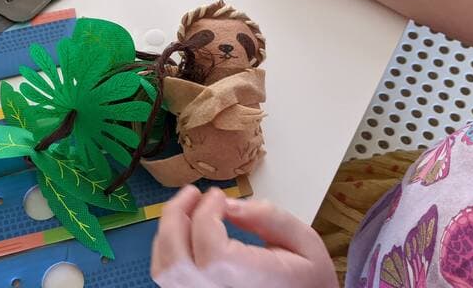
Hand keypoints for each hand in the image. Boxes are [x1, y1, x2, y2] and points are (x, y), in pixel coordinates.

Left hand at [151, 186, 337, 287]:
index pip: (211, 251)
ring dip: (168, 231)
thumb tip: (227, 205)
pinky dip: (168, 249)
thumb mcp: (304, 241)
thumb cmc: (307, 279)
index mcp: (252, 282)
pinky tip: (185, 232)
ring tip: (187, 209)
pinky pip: (167, 279)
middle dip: (176, 216)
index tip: (218, 195)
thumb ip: (268, 217)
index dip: (206, 215)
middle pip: (176, 260)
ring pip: (165, 270)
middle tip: (193, 193)